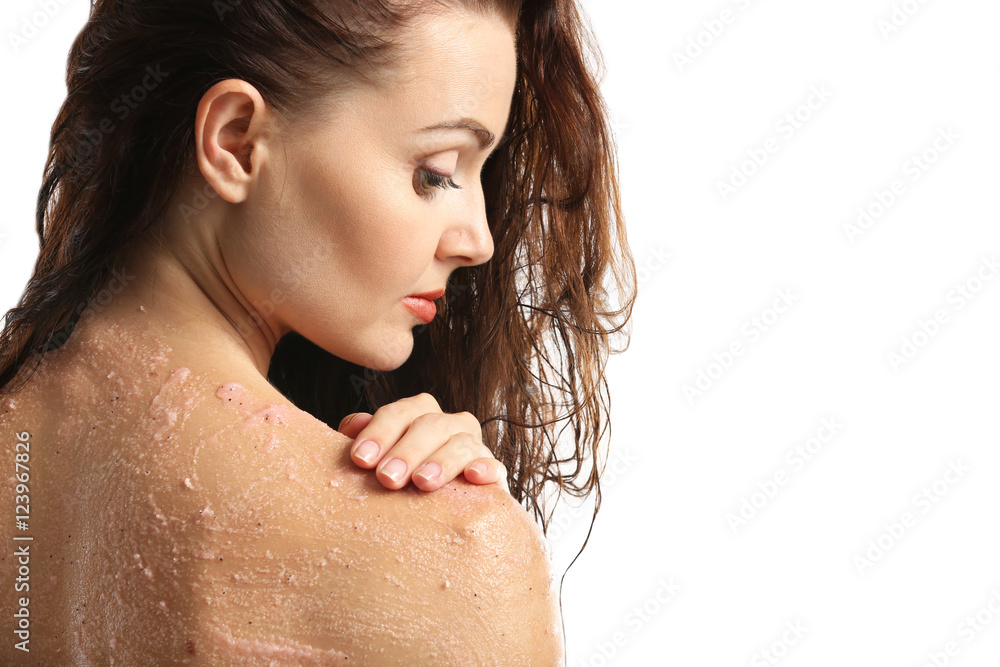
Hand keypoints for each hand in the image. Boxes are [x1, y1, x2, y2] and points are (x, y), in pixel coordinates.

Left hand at [337, 393, 508, 491]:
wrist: (440, 516)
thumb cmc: (400, 482)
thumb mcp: (379, 460)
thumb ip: (365, 440)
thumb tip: (352, 425)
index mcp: (418, 414)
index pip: (399, 414)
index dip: (379, 433)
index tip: (361, 459)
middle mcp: (449, 424)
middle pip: (430, 425)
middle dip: (407, 451)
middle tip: (387, 478)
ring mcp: (474, 447)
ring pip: (462, 442)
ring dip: (441, 461)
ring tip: (422, 482)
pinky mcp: (494, 474)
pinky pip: (494, 466)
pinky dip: (486, 468)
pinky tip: (473, 477)